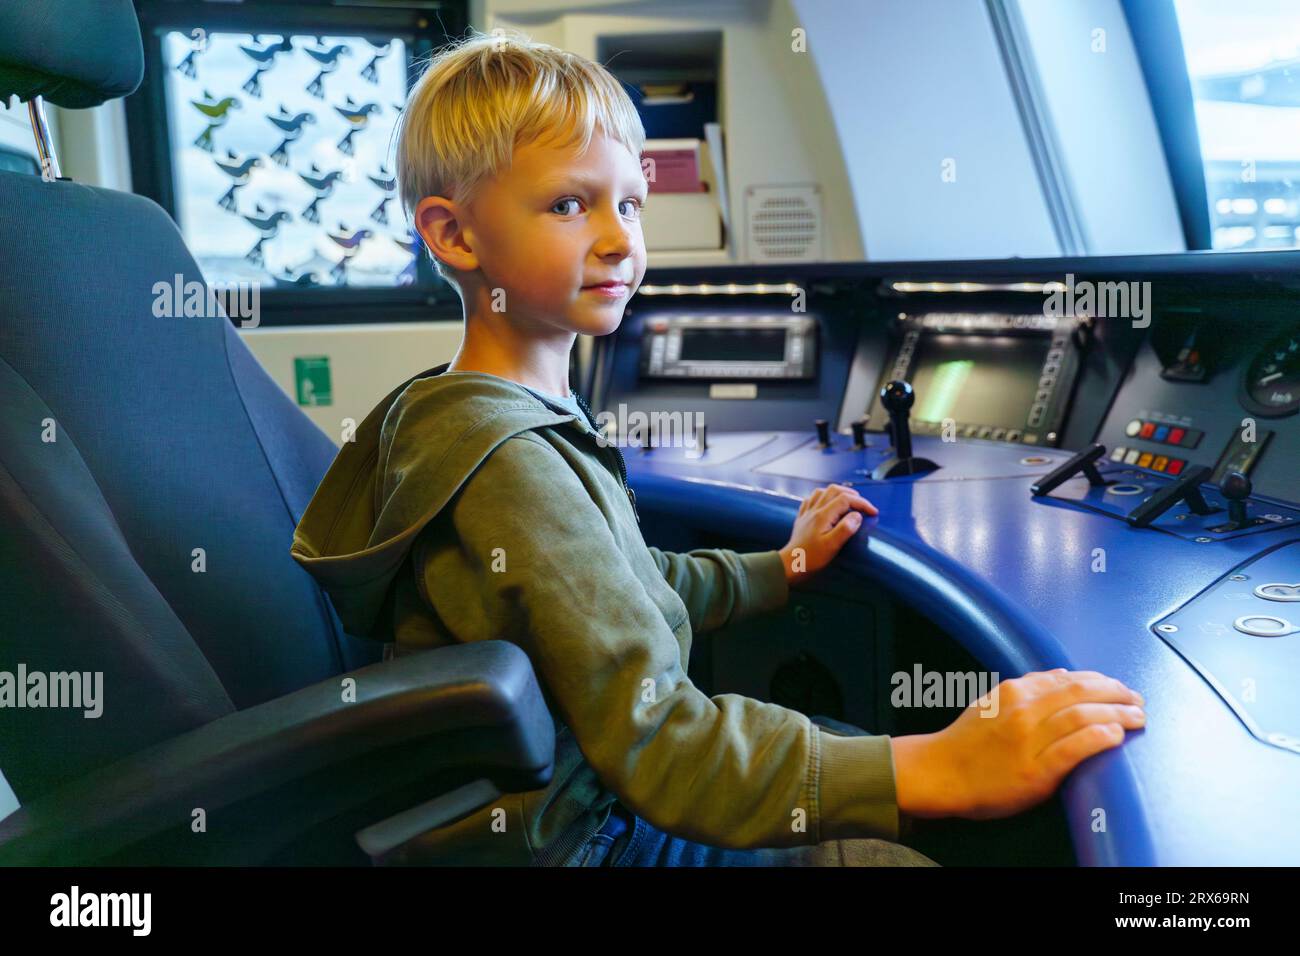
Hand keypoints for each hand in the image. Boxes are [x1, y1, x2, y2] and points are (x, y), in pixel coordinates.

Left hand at [778, 483, 877, 584]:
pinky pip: (811, 499)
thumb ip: (845, 529)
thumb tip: (857, 516)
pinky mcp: (802, 518)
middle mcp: (814, 510)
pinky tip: (825, 503)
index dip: (862, 503)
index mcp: (823, 515)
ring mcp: (807, 513)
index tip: (873, 512)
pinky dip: (822, 497)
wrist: (791, 564)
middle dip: (852, 494)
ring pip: (822, 491)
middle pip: (834, 490)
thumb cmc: (811, 557)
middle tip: (863, 505)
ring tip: (848, 501)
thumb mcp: (832, 546)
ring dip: (837, 492)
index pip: (846, 499)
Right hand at [891, 669, 1145, 819]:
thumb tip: (1062, 675)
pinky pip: (1074, 748)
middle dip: (1117, 693)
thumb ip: (1027, 688)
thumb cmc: (967, 741)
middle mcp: (1023, 709)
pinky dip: (1098, 737)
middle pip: (1081, 692)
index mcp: (1014, 691)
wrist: (941, 773)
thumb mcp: (992, 703)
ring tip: (1137, 717)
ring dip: (1117, 714)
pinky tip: (1115, 735)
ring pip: (1083, 716)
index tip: (1119, 687)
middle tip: (1138, 700)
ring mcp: (1029, 740)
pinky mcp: (1035, 770)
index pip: (1069, 678)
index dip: (1101, 680)